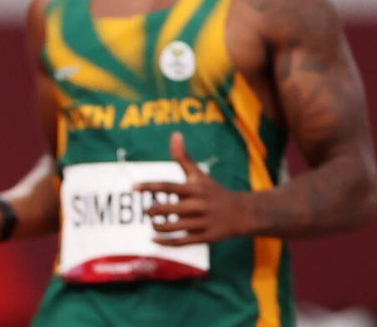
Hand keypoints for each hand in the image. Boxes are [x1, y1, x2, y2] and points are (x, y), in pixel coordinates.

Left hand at [134, 132, 251, 245]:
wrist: (243, 212)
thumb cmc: (214, 191)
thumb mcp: (199, 175)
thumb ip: (183, 157)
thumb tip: (175, 134)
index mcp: (194, 189)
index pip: (168, 186)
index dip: (149, 186)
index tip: (133, 186)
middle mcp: (198, 205)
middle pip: (168, 208)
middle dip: (153, 210)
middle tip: (148, 211)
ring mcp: (202, 222)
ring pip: (173, 227)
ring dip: (158, 227)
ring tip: (153, 224)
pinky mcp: (206, 237)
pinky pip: (182, 242)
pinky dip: (166, 242)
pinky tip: (154, 240)